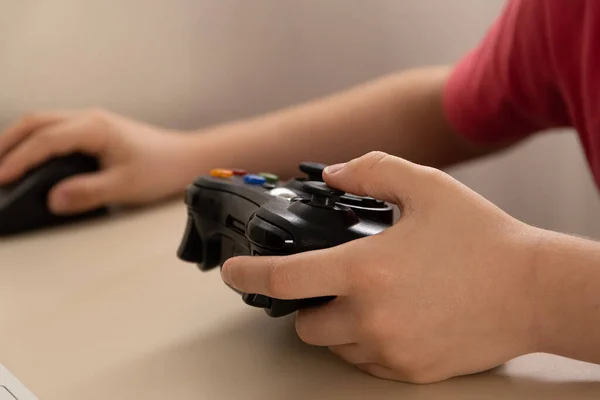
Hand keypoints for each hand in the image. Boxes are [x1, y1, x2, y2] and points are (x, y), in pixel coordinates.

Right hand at [0, 109, 195, 213]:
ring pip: (44, 122)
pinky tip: (32, 159)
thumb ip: (88, 192)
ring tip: (3, 164)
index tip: (1, 179)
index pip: (46, 140)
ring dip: (20, 139)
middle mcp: (90, 119)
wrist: (186, 158)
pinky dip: (36, 141)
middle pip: (36, 122)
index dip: (19, 159)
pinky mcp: (96, 131)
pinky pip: (56, 129)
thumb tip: (53, 199)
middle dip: (8, 143)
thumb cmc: (161, 169)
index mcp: (95, 128)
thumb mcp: (125, 186)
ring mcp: (93, 122)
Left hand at [221, 151, 542, 382]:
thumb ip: (370, 170)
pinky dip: (367, 342)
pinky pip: (367, 363)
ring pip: (334, 346)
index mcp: (366, 270)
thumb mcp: (425, 186)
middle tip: (333, 283)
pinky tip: (396, 317)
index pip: (285, 279)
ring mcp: (390, 350)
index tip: (232, 273)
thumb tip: (333, 174)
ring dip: (338, 324)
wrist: (535, 290)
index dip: (248, 275)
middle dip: (307, 305)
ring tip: (372, 297)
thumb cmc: (482, 237)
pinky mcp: (411, 372)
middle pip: (304, 324)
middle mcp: (371, 317)